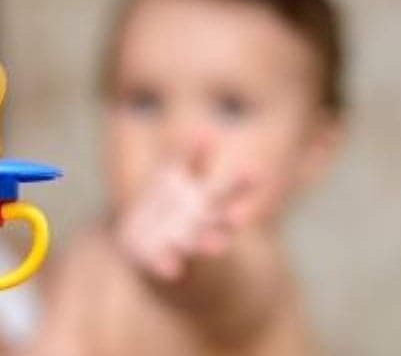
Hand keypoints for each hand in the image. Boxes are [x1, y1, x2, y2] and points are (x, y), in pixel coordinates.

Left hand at [116, 144, 251, 281]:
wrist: (145, 243)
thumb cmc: (170, 202)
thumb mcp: (176, 174)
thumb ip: (189, 156)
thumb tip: (205, 131)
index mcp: (207, 201)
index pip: (227, 190)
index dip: (240, 183)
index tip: (255, 172)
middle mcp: (200, 225)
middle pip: (217, 220)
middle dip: (228, 219)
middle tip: (241, 217)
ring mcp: (182, 243)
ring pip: (196, 244)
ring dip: (204, 245)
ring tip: (213, 247)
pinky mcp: (159, 259)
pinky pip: (165, 263)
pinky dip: (169, 266)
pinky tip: (172, 271)